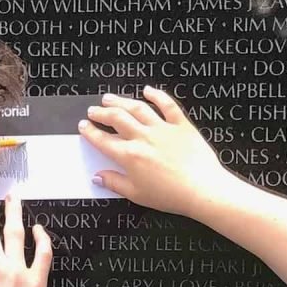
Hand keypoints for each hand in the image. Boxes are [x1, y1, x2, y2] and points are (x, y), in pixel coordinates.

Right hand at [79, 89, 237, 218]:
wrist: (203, 190)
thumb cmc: (171, 195)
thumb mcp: (137, 194)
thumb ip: (115, 183)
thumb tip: (99, 177)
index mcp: (130, 156)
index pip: (103, 140)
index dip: (90, 132)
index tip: (84, 126)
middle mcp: (143, 138)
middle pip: (116, 118)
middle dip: (101, 112)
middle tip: (93, 110)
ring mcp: (162, 129)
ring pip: (137, 108)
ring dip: (121, 101)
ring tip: (110, 98)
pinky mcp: (181, 125)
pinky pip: (167, 105)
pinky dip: (157, 95)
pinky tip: (148, 90)